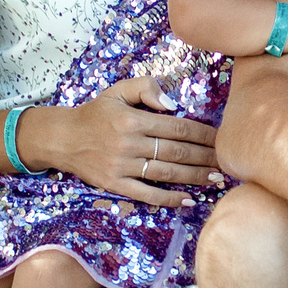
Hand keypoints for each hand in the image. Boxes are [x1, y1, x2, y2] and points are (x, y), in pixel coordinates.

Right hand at [56, 75, 221, 206]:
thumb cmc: (94, 113)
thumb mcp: (117, 90)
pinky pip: (147, 194)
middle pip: (177, 152)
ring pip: (166, 173)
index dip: (202, 134)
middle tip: (226, 162)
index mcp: (133, 120)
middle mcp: (129, 144)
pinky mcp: (115, 185)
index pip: (177, 127)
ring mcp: (122, 167)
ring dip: (194, 177)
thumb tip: (172, 104)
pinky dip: (169, 198)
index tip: (220, 139)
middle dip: (205, 157)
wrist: (61, 138)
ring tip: (215, 179)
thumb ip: (145, 88)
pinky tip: (188, 200)